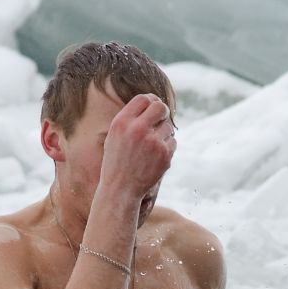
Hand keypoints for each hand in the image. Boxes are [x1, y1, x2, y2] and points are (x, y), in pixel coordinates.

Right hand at [97, 94, 175, 214]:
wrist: (120, 189)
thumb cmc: (116, 162)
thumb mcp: (114, 136)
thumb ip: (130, 119)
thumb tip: (153, 102)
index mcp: (122, 122)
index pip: (143, 99)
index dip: (150, 101)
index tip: (153, 106)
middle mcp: (137, 129)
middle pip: (160, 107)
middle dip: (163, 111)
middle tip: (161, 118)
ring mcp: (153, 142)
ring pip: (168, 126)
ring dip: (164, 133)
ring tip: (151, 147)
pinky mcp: (165, 154)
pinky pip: (173, 141)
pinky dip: (167, 147)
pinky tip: (155, 157)